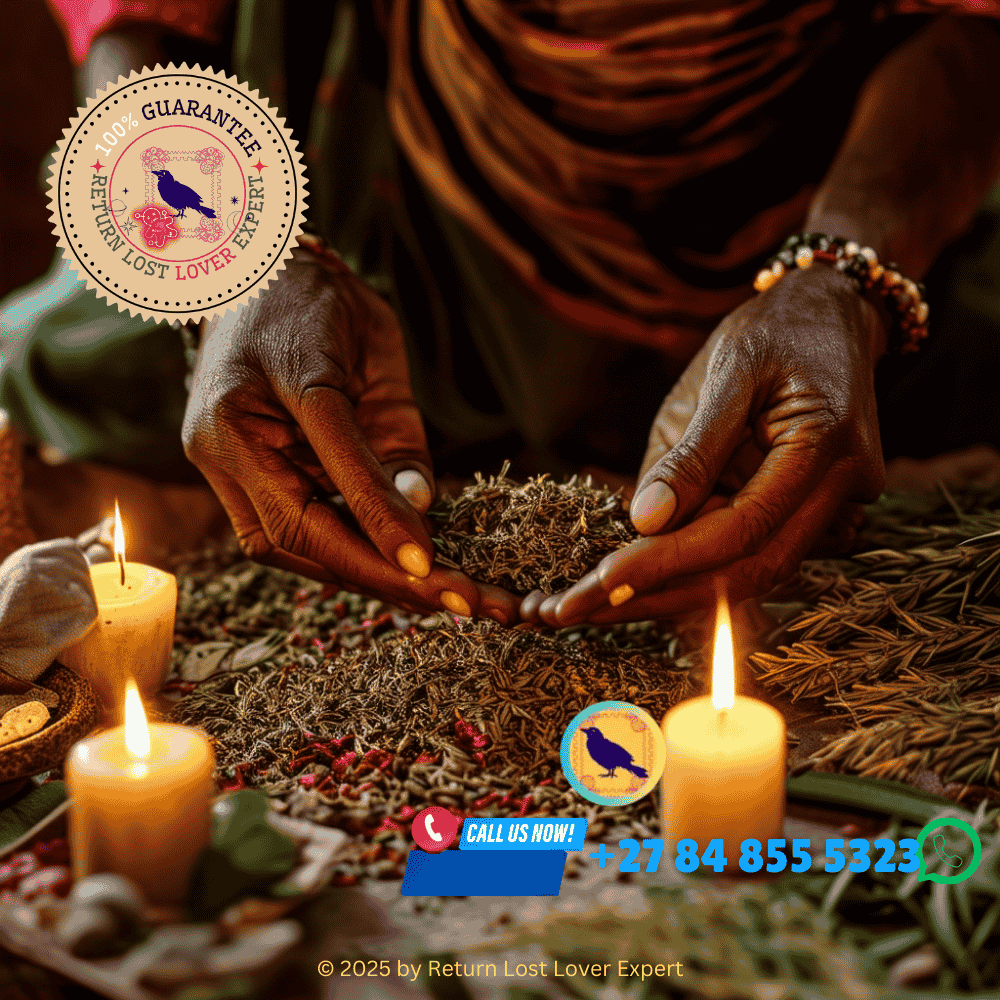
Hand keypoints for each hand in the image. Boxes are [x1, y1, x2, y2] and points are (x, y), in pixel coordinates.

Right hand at [182, 248, 518, 620]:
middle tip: (451, 601)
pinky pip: (289, 535)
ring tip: (434, 594)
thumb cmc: (318, 301)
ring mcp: (220, 466)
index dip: (376, 524)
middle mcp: (222, 445)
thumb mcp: (370, 352)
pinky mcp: (235, 479)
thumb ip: (390, 437)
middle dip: (378, 574)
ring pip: (291, 549)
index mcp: (244, 407)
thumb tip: (416, 514)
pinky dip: (344, 554)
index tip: (428, 567)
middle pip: (299, 535)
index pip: (320, 480)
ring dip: (364, 575)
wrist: (260, 272)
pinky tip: (394, 566)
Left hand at [523, 265, 885, 623]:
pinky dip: (695, 570)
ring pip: (750, 575)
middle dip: (658, 596)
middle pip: (748, 572)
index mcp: (824, 447)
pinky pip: (753, 556)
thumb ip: (691, 451)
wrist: (829, 314)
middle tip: (577, 610)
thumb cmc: (773, 332)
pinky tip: (638, 576)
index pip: (740, 530)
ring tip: (594, 600)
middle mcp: (842, 491)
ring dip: (671, 593)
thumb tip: (646, 521)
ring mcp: (836, 508)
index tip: (597, 583)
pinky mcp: (813, 514)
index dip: (666, 562)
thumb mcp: (726, 371)